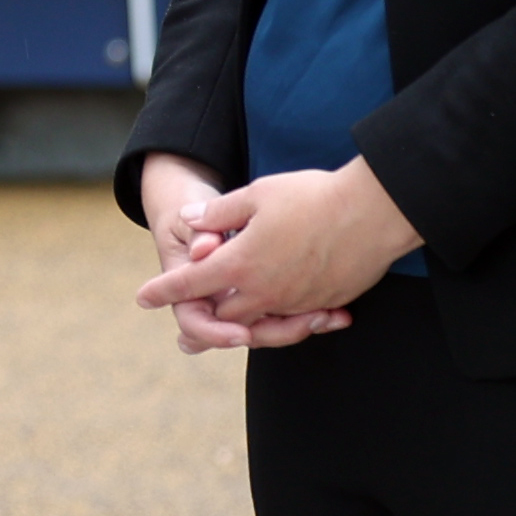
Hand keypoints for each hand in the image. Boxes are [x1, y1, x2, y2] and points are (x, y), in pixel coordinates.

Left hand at [138, 160, 416, 347]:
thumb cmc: (312, 196)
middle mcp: (264, 291)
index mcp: (240, 264)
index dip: (163, 290)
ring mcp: (294, 302)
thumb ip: (220, 212)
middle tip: (194, 306)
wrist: (374, 212)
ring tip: (236, 321)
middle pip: (223, 312)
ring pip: (259, 321)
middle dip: (207, 309)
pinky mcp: (322, 304)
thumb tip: (191, 220)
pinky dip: (283, 318)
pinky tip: (283, 309)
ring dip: (245, 319)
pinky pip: (294, 319)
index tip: (142, 298)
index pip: (191, 283)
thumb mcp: (258, 194)